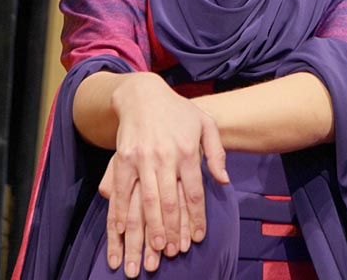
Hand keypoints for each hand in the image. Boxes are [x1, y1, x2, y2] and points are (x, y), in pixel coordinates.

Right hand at [101, 73, 228, 276]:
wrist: (143, 94)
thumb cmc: (178, 111)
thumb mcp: (205, 123)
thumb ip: (216, 152)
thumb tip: (223, 181)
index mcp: (186, 150)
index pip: (194, 191)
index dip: (196, 217)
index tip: (197, 238)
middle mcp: (165, 156)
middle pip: (170, 201)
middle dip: (173, 230)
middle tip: (174, 252)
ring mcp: (143, 158)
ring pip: (147, 200)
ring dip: (151, 228)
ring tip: (155, 248)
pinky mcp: (124, 159)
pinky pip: (123, 191)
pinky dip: (122, 213)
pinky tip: (123, 230)